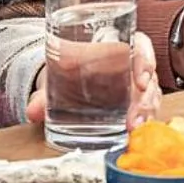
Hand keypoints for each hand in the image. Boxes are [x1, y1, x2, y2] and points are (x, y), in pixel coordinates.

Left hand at [27, 32, 160, 130]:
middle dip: (145, 101)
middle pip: (149, 79)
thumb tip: (33, 111)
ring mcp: (136, 87)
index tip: (141, 80)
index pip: (141, 47)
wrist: (65, 79)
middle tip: (134, 119)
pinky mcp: (134, 105)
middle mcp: (132, 66)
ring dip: (145, 116)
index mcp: (119, 46)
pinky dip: (142, 124)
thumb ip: (45, 92)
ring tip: (133, 131)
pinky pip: (145, 112)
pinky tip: (135, 136)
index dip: (145, 61)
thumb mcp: (57, 74)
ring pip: (150, 99)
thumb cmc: (68, 68)